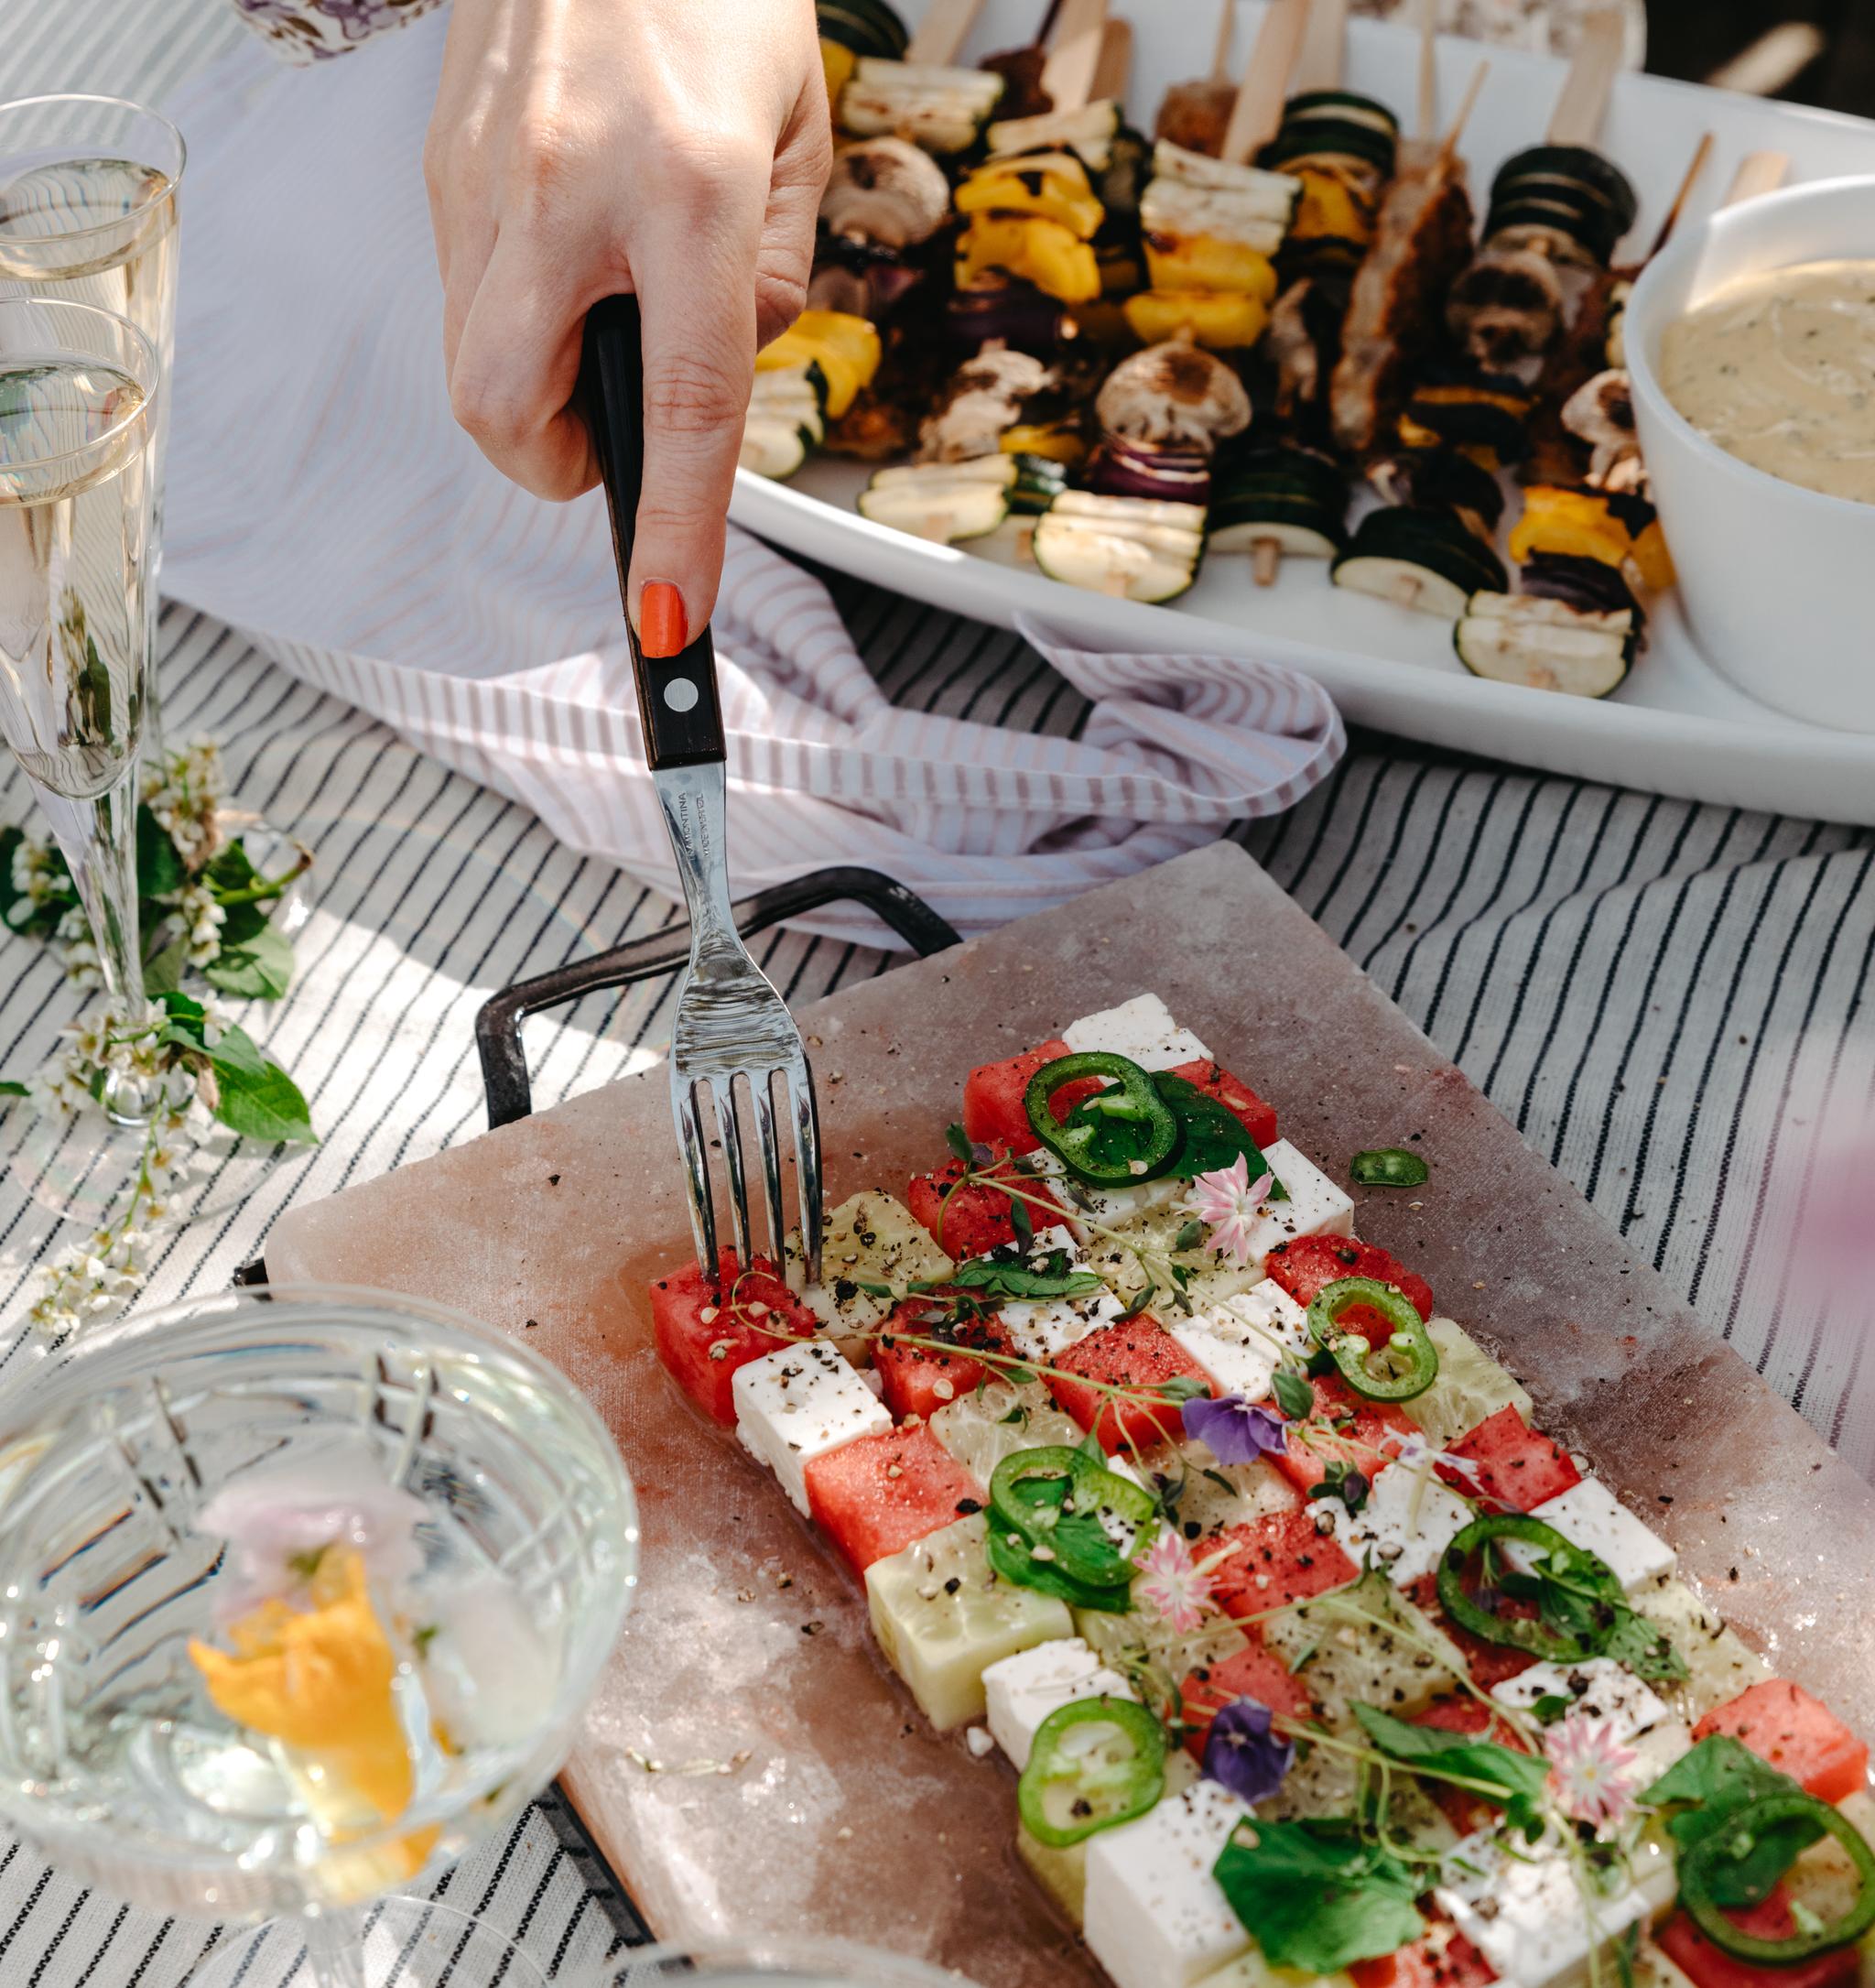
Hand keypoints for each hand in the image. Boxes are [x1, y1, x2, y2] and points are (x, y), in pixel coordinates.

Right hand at [425, 0, 829, 647]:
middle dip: (560, 467)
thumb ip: (774, 274)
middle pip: (507, 413)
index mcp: (691, 188)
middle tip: (618, 435)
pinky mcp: (442, 165)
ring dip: (536, 396)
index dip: (676, 527)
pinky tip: (570, 259)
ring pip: (472, 366)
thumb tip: (728, 366)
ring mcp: (487, 178)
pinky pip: (468, 294)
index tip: (669, 617)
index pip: (681, 403)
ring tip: (603, 327)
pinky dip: (518, 320)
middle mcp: (571, 190)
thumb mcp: (796, 136)